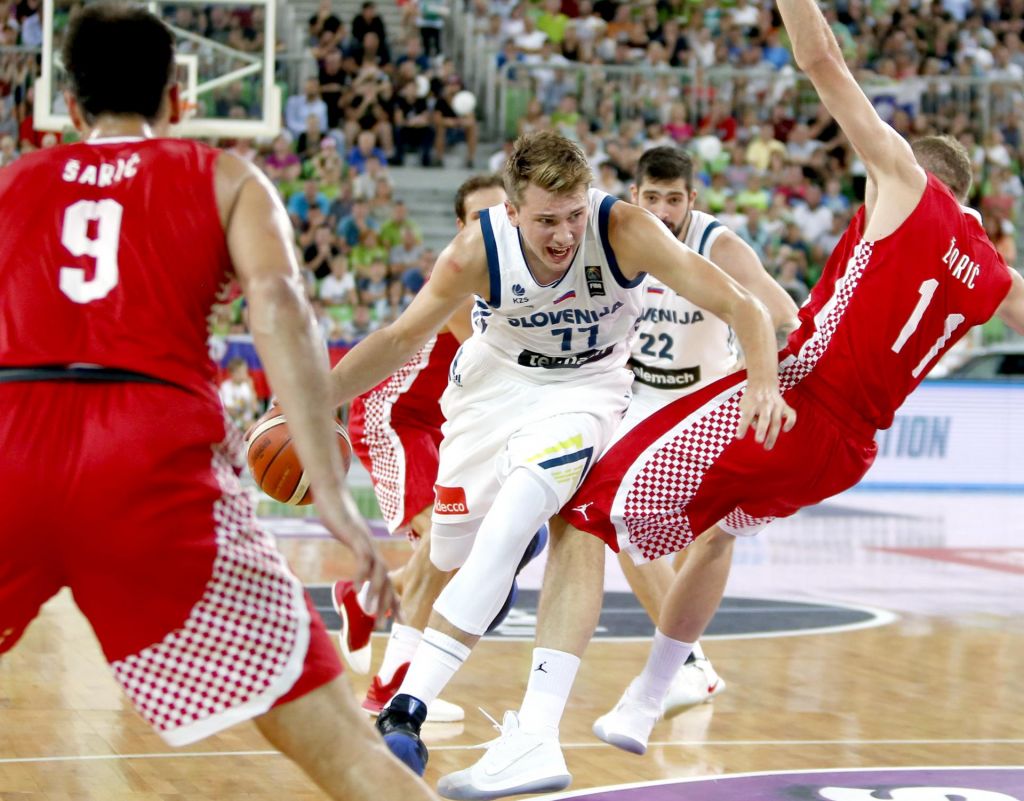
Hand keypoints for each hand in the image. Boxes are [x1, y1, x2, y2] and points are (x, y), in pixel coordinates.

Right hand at [317, 487, 399, 620]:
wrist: (332, 491)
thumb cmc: (336, 514)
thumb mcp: (346, 536)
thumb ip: (351, 549)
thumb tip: (350, 563)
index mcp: (370, 552)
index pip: (387, 579)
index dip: (393, 599)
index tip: (397, 619)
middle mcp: (372, 549)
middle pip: (387, 580)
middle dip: (388, 604)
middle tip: (386, 626)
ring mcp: (365, 542)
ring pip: (378, 572)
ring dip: (377, 594)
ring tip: (373, 613)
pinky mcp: (354, 535)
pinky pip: (362, 558)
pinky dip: (362, 574)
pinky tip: (358, 588)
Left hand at [736, 382, 796, 449]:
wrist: (763, 383)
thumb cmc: (751, 399)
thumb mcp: (744, 404)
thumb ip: (748, 416)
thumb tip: (757, 427)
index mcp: (752, 404)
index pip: (746, 416)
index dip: (742, 427)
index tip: (739, 437)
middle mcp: (765, 404)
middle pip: (764, 418)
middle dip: (762, 430)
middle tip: (758, 441)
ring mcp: (776, 406)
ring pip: (776, 421)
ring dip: (773, 435)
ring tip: (767, 447)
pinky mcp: (784, 406)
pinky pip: (791, 415)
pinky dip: (790, 422)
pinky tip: (785, 430)